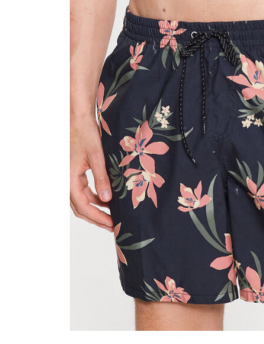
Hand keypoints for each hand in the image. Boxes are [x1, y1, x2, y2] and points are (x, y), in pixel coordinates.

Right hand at [70, 115, 113, 231]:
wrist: (78, 120)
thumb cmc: (86, 134)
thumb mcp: (97, 156)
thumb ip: (102, 178)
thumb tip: (107, 200)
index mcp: (69, 179)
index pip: (83, 207)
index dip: (98, 218)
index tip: (112, 225)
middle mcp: (66, 181)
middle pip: (80, 208)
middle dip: (97, 218)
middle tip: (114, 226)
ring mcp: (69, 178)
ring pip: (81, 201)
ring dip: (96, 209)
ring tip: (113, 215)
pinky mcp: (74, 174)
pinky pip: (83, 191)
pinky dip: (95, 198)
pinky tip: (108, 200)